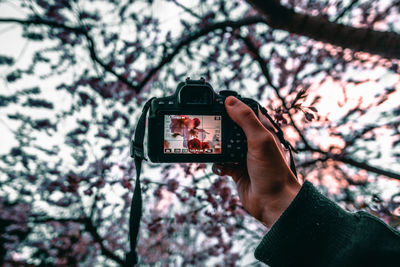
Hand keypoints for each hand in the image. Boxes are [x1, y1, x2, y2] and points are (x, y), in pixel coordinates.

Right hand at [212, 96, 300, 226]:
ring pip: (223, 147)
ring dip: (216, 148)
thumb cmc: (273, 171)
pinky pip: (222, 164)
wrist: (274, 203)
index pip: (243, 113)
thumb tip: (230, 101)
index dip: (229, 108)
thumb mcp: (260, 140)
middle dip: (218, 129)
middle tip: (205, 128)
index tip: (213, 104)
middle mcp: (252, 143)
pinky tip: (220, 169)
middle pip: (230, 129)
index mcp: (261, 131)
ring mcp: (244, 157)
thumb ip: (246, 119)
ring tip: (208, 148)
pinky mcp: (237, 171)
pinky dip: (218, 165)